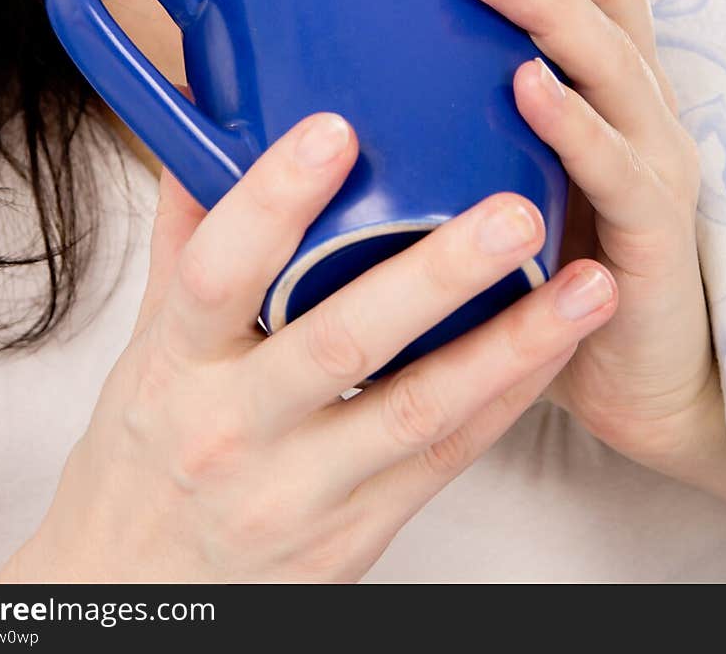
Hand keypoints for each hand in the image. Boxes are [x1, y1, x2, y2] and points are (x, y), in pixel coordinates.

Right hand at [0, 89, 616, 583]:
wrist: (139, 597)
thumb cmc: (144, 455)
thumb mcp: (146, 351)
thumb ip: (188, 240)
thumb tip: (203, 127)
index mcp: (177, 364)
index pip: (216, 272)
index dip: (271, 201)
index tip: (335, 130)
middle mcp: (234, 428)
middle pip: (340, 344)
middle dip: (433, 277)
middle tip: (510, 214)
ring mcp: (301, 488)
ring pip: (418, 409)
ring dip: (512, 343)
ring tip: (586, 283)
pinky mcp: (358, 532)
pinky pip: (445, 457)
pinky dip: (508, 398)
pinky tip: (559, 344)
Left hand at [436, 0, 725, 493]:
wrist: (626, 368)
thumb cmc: (532, 244)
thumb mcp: (486, 150)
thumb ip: (426, 94)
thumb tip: (283, 46)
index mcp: (599, 61)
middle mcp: (636, 92)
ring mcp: (652, 155)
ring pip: (614, 55)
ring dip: (547, 0)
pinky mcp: (650, 232)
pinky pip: (617, 166)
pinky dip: (574, 120)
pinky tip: (526, 87)